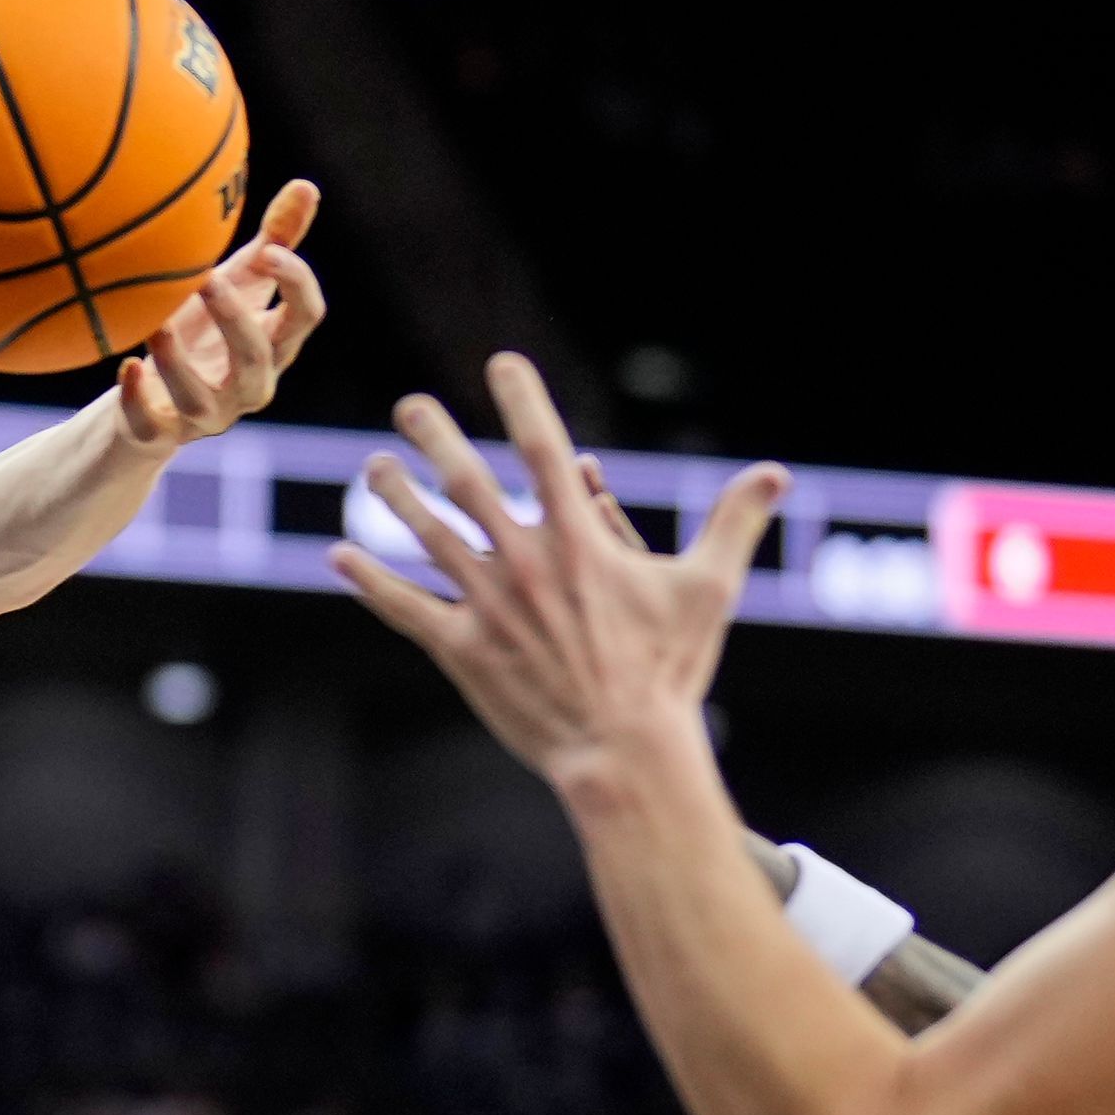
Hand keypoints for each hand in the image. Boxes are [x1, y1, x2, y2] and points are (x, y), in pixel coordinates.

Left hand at [112, 182, 325, 449]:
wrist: (150, 399)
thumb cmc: (204, 330)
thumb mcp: (238, 282)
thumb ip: (274, 241)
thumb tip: (307, 184)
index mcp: (274, 345)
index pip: (305, 318)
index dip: (296, 286)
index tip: (270, 252)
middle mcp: (249, 385)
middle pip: (256, 359)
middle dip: (234, 321)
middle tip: (206, 280)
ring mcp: (206, 415)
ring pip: (201, 399)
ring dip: (178, 361)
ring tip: (156, 322)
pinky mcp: (162, 433)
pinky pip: (151, 426)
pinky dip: (136, 398)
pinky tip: (126, 366)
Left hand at [336, 354, 780, 801]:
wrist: (623, 752)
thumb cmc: (669, 672)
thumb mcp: (708, 590)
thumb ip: (735, 523)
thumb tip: (775, 474)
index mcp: (578, 538)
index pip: (542, 448)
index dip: (522, 399)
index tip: (501, 363)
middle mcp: (524, 560)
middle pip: (466, 482)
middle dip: (434, 436)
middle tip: (410, 406)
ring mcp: (487, 604)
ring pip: (427, 536)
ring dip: (396, 497)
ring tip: (374, 467)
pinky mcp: (462, 649)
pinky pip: (404, 608)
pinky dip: (369, 581)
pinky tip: (338, 557)